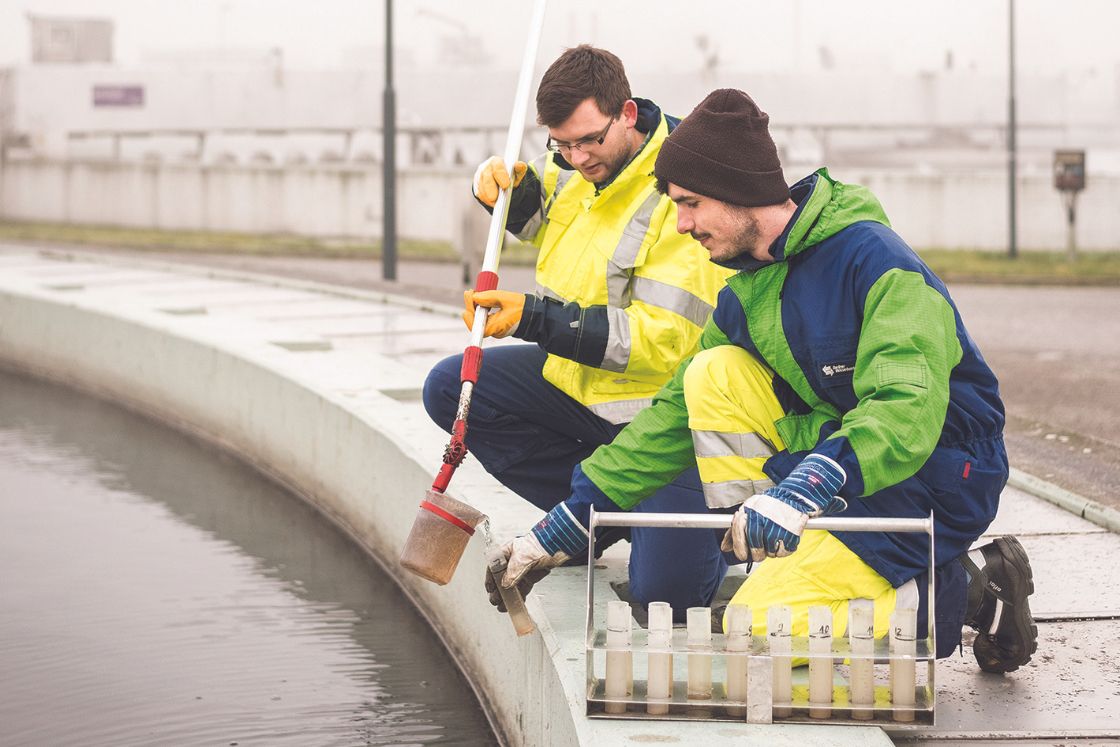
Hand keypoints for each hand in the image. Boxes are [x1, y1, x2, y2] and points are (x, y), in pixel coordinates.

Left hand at [462, 289, 525, 337]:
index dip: (469, 309)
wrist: (535, 315)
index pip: (474, 324)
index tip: (470, 296)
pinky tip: (482, 300)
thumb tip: (475, 297)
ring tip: (476, 294)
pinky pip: (484, 318)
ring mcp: (494, 329)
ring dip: (475, 307)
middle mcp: (493, 331)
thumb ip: (489, 297)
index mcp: (494, 328)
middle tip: (471, 292)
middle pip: (474, 321)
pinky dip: (481, 309)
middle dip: (471, 307)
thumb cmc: (522, 309)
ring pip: (478, 320)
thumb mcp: (505, 299)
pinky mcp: (496, 325)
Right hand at [472, 156, 527, 206]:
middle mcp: (485, 168)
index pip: (497, 168)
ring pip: (482, 188)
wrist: (501, 180)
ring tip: (496, 202)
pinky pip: (479, 194)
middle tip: (496, 198)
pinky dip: (486, 199)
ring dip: (489, 197)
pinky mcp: (476, 186)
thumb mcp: (517, 172)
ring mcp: (479, 176)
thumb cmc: (509, 175)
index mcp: (496, 162)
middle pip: (486, 179)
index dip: (501, 177)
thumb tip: (520, 165)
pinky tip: (492, 201)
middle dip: (491, 190)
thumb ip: (519, 169)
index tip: (506, 185)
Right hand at [484, 537, 558, 610]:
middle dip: (498, 591)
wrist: (555, 547)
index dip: (490, 579)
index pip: (493, 567)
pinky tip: (515, 604)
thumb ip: (512, 573)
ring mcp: (521, 570)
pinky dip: (519, 597)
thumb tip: (505, 585)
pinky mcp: (530, 577)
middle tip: (495, 600)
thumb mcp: (521, 559)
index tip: (490, 589)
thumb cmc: (538, 545)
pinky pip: (522, 589)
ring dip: (507, 597)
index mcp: (506, 552)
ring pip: (511, 586)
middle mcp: (512, 561)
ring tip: (503, 606)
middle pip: (501, 578)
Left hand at [721, 454, 847, 561]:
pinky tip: (783, 540)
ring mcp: (778, 525)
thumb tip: (725, 548)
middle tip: (758, 554)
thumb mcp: (749, 511)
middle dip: (756, 554)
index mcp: (750, 511)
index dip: (739, 547)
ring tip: (773, 540)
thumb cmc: (768, 506)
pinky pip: (784, 552)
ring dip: (770, 552)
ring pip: (770, 551)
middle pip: (755, 545)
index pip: (739, 532)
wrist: (794, 496)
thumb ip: (735, 529)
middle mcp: (763, 517)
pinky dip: (782, 551)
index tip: (742, 555)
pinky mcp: (792, 533)